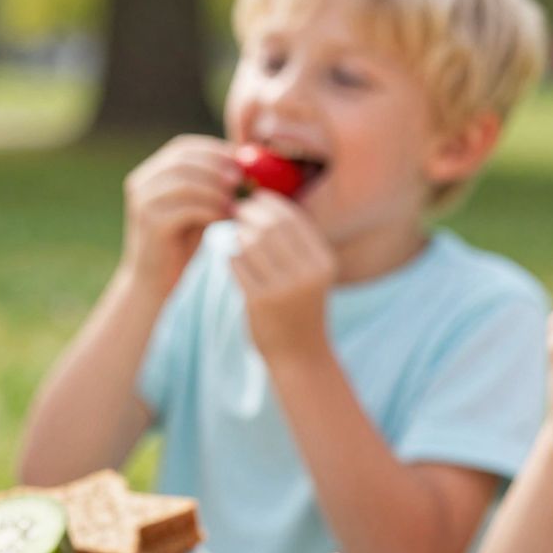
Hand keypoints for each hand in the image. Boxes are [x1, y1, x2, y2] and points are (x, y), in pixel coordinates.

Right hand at [120, 135, 240, 296]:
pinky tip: (223, 219)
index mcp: (151, 173)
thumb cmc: (183, 243)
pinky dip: (209, 210)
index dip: (214, 150)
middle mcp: (141, 182)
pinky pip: (185, 208)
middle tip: (240, 180)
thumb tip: (245, 160)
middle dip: (216, 167)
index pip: (184, 147)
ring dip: (215, 190)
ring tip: (234, 203)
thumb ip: (212, 184)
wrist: (156, 282)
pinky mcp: (150, 223)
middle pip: (183, 159)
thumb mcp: (199, 205)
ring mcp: (142, 202)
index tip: (240, 163)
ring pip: (185, 182)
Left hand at [231, 191, 335, 358]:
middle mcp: (306, 272)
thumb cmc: (300, 307)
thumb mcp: (310, 274)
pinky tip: (231, 259)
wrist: (299, 354)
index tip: (254, 198)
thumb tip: (262, 205)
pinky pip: (237, 265)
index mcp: (322, 261)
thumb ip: (294, 244)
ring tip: (233, 234)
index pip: (293, 219)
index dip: (270, 203)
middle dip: (249, 213)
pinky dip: (231, 257)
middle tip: (235, 209)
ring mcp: (283, 287)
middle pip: (270, 227)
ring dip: (237, 234)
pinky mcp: (259, 300)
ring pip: (250, 243)